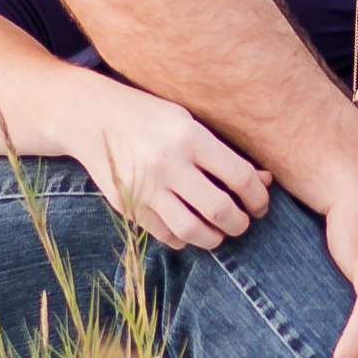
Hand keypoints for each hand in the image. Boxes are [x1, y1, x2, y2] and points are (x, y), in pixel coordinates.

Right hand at [73, 89, 270, 248]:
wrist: (93, 118)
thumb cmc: (150, 118)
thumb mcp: (188, 123)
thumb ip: (224, 154)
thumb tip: (265, 181)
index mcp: (189, 137)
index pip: (240, 177)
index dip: (258, 198)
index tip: (260, 205)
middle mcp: (168, 164)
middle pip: (220, 210)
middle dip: (240, 224)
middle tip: (241, 222)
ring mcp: (146, 188)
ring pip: (193, 231)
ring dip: (214, 238)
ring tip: (219, 232)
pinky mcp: (129, 206)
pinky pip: (166, 235)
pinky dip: (184, 239)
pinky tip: (189, 227)